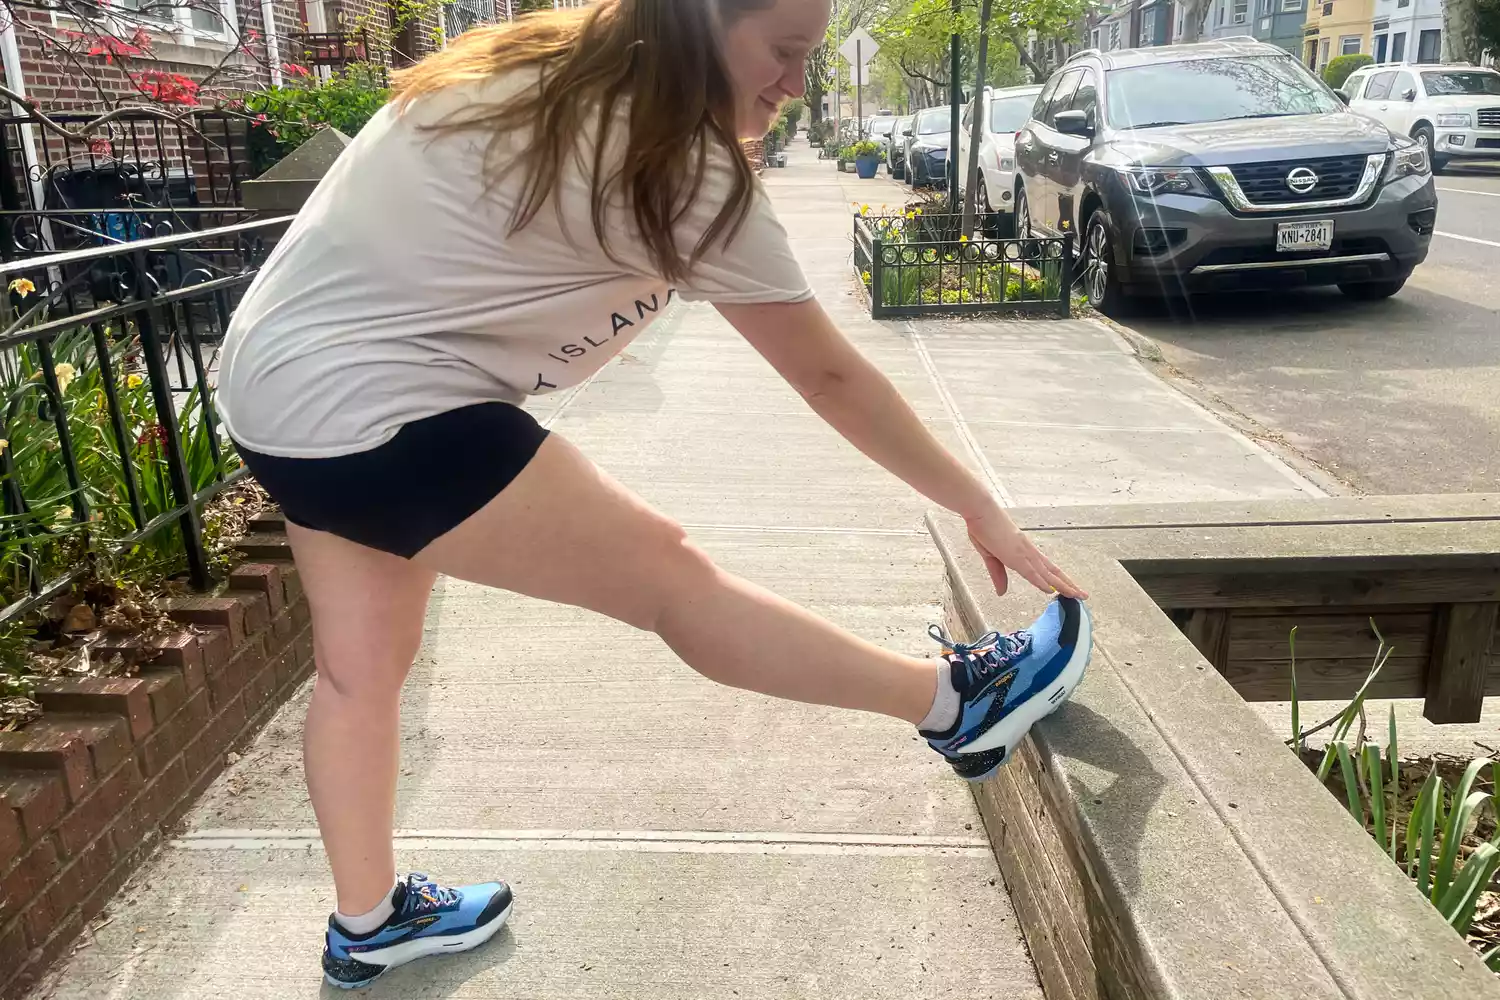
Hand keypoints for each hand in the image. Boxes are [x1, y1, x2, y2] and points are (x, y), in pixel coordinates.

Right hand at [965, 506, 1087, 598]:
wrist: (980, 511)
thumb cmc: (983, 527)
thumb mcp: (989, 555)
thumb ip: (997, 574)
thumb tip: (1002, 592)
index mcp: (1023, 550)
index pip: (1046, 568)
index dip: (1058, 579)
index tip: (1069, 587)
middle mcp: (1028, 552)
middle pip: (1052, 571)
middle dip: (1068, 584)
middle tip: (1083, 595)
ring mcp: (1023, 553)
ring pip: (1047, 573)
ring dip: (1063, 585)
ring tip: (1077, 595)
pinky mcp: (1015, 554)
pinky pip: (1031, 571)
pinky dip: (1041, 582)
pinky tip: (1051, 590)